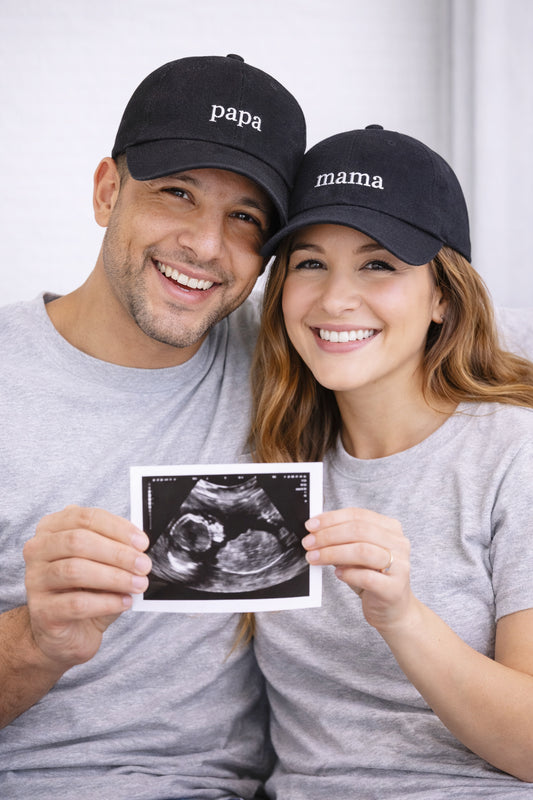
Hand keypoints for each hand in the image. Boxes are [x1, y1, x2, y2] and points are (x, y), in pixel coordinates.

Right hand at [23, 505, 150, 667]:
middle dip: (118, 553)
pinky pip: (76, 603)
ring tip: (138, 584)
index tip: (142, 543)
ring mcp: (34, 580)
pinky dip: (106, 602)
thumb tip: (139, 545)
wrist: (67, 631)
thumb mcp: (102, 562)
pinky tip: (124, 602)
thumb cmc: (86, 589)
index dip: (117, 528)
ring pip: (75, 570)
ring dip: (114, 577)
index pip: (84, 518)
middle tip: (144, 565)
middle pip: (78, 541)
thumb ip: (115, 548)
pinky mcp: (41, 611)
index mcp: (52, 528)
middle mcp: (37, 550)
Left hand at [302, 507, 413, 631]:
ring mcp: (400, 565)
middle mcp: (399, 543)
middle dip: (328, 535)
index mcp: (390, 528)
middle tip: (308, 543)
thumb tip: (315, 532)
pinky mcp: (394, 588)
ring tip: (314, 558)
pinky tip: (337, 574)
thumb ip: (341, 540)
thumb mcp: (356, 554)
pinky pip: (367, 577)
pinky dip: (348, 574)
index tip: (311, 525)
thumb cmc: (372, 577)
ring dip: (333, 553)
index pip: (358, 515)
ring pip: (362, 551)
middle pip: (359, 531)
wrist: (392, 609)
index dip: (332, 519)